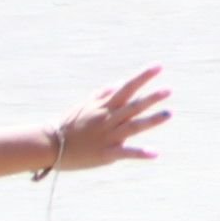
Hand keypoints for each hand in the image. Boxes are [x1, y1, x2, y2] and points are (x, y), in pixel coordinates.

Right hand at [53, 67, 171, 170]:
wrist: (50, 146)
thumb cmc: (69, 124)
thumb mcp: (85, 105)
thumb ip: (104, 94)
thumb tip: (120, 83)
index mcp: (104, 107)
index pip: (127, 88)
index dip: (143, 77)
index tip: (158, 67)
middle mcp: (108, 119)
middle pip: (133, 106)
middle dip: (151, 98)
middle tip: (168, 90)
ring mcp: (108, 136)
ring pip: (133, 126)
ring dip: (152, 120)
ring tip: (169, 113)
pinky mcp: (106, 153)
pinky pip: (126, 152)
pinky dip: (140, 153)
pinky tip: (155, 153)